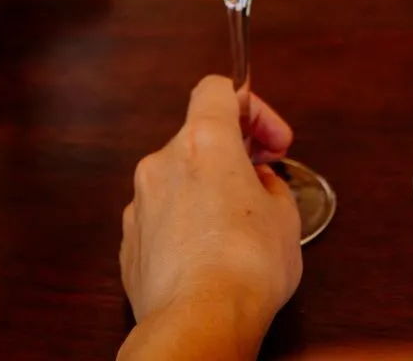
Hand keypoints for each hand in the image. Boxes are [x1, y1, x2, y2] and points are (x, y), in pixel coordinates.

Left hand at [120, 77, 301, 346]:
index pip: (217, 89)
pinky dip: (184, 223)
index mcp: (204, 141)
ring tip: (237, 226)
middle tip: (263, 179)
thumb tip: (257, 184)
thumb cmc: (247, 265)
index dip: (251, 106)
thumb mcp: (284, 215)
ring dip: (207, 190)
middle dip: (234, 153)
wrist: (200, 323)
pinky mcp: (128, 242)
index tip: (273, 140)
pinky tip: (208, 253)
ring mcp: (140, 203)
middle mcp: (163, 162)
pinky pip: (161, 217)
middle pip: (199, 136)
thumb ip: (268, 184)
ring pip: (179, 179)